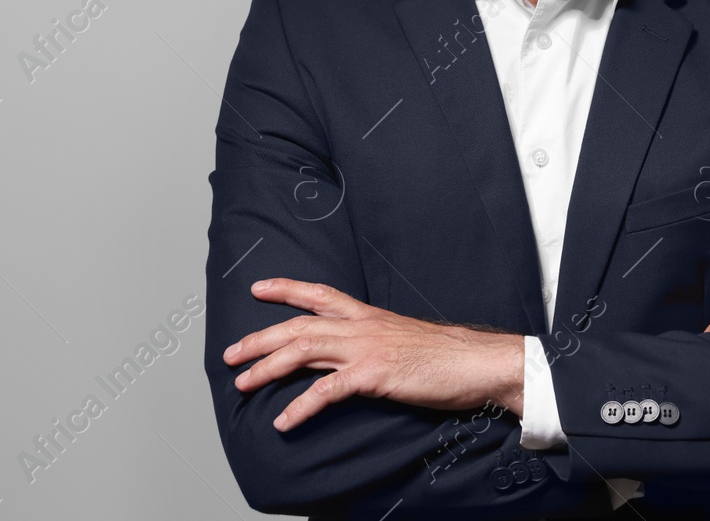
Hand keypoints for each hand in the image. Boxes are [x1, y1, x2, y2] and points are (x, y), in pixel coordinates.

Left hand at [222, 278, 525, 430]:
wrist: (479, 362)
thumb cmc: (447, 356)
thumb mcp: (404, 341)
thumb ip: (375, 346)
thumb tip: (353, 360)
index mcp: (370, 316)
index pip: (320, 294)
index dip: (286, 289)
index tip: (258, 287)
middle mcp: (363, 326)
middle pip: (299, 325)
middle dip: (260, 338)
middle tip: (231, 354)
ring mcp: (367, 348)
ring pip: (304, 350)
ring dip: (267, 367)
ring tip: (242, 383)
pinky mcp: (375, 374)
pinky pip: (327, 390)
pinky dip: (300, 406)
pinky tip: (283, 421)